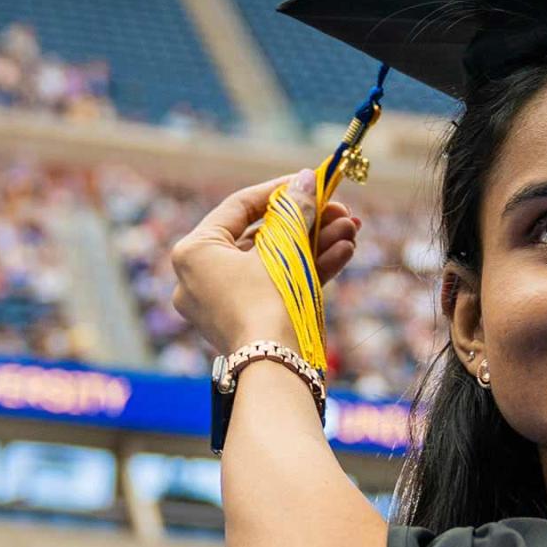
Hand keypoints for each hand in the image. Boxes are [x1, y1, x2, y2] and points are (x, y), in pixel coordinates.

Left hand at [171, 170, 359, 356]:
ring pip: (274, 263)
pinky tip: (344, 253)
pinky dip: (307, 271)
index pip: (238, 207)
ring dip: (315, 245)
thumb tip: (305, 179)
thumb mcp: (285, 247)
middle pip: (261, 237)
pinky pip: (276, 287)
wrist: (276, 367)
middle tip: (339, 210)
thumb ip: (296, 209)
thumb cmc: (269, 300)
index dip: (279, 190)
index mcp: (194, 252)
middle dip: (307, 223)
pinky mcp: (247, 322)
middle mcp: (201, 277)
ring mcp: (224, 303)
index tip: (308, 181)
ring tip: (352, 230)